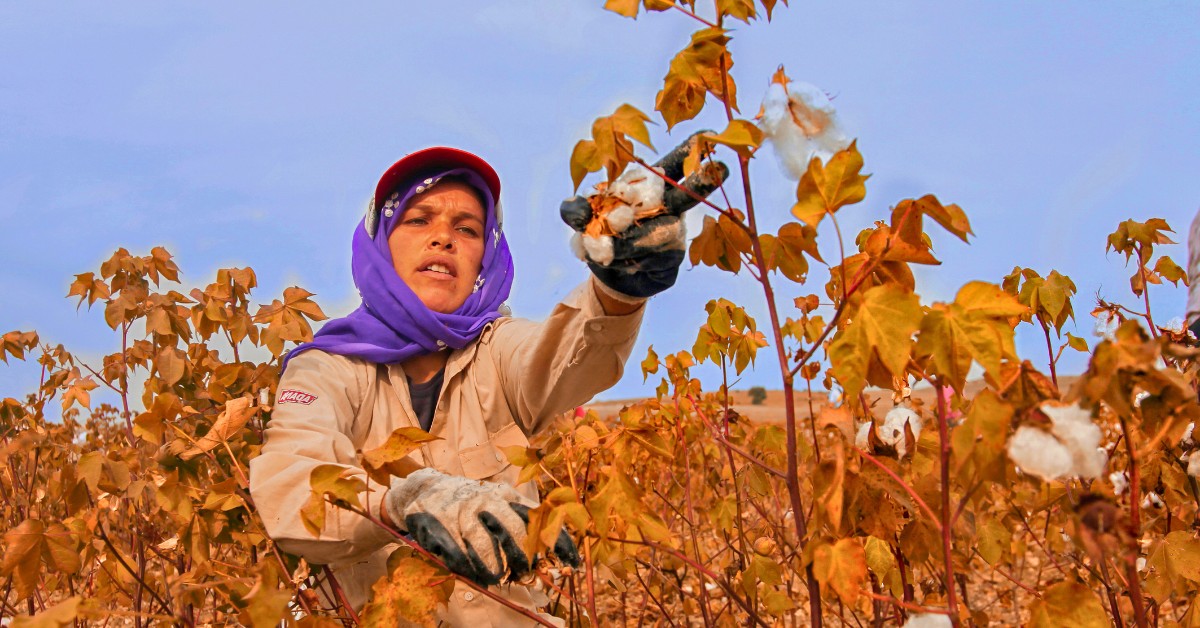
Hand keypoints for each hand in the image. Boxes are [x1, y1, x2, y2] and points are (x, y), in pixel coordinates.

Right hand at [384, 469, 578, 584]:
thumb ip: (519, 526)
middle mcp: (486, 500)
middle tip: (524, 573)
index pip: (539, 517)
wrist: (425, 489)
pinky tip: (468, 571)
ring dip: (491, 564)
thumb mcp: (497, 506)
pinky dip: (463, 563)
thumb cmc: (470, 505)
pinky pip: (454, 547)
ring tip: (495, 577)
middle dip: (522, 554)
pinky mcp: (437, 521)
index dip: (558, 539)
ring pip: (482, 540)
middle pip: (511, 528)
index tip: (573, 561)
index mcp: (506, 496)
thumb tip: (543, 560)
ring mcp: (461, 509)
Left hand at [560, 133, 728, 298]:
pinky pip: (649, 259)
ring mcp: (674, 235)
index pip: (672, 165)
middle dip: (702, 181)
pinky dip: (624, 260)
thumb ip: (578, 210)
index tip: (708, 132)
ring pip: (655, 234)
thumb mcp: (585, 219)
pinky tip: (615, 262)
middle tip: (719, 167)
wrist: (612, 276)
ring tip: (602, 247)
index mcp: (652, 188)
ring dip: (624, 241)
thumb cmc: (604, 235)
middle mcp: (670, 208)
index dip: (690, 150)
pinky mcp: (672, 262)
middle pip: (687, 195)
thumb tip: (572, 207)